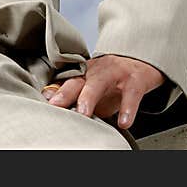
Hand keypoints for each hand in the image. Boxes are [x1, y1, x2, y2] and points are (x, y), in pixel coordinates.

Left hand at [41, 55, 164, 129]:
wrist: (140, 63)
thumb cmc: (111, 79)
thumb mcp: (91, 86)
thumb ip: (73, 94)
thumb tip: (50, 101)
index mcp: (83, 73)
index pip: (64, 82)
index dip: (54, 91)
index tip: (45, 102)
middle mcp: (95, 71)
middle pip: (77, 80)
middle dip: (65, 92)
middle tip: (56, 105)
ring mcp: (114, 74)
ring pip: (99, 83)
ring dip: (89, 97)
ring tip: (84, 113)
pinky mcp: (135, 81)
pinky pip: (131, 96)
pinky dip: (128, 109)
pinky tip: (124, 122)